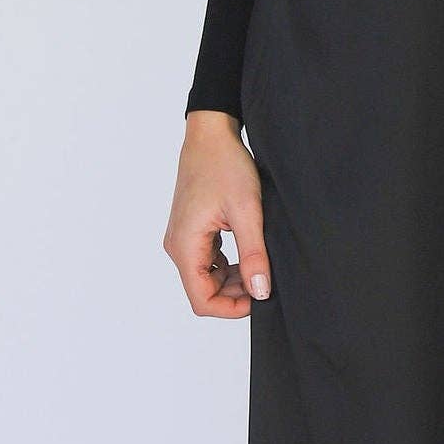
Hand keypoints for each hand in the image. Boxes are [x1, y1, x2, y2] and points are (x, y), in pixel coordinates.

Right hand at [165, 109, 271, 316]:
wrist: (211, 135)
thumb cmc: (225, 165)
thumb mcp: (247, 211)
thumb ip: (253, 254)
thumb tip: (260, 291)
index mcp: (184, 246)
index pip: (202, 300)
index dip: (231, 308)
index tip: (260, 296)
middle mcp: (177, 246)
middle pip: (204, 291)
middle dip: (236, 294)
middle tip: (266, 279)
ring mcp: (183, 238)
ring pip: (206, 278)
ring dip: (233, 280)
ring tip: (260, 265)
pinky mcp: (192, 231)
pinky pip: (207, 261)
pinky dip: (228, 266)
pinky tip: (249, 253)